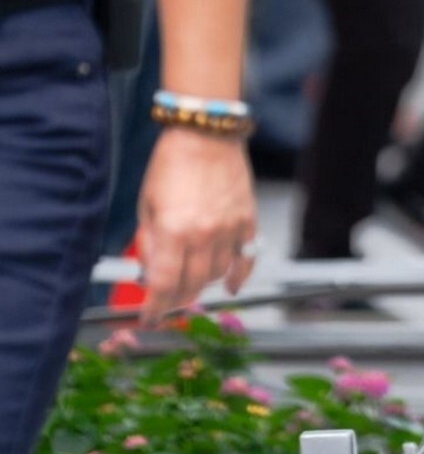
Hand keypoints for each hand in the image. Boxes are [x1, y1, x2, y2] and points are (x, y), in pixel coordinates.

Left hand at [136, 128, 256, 323]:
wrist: (206, 135)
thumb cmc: (171, 165)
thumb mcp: (147, 205)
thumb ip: (149, 243)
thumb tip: (152, 273)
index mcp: (174, 230)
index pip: (164, 284)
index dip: (155, 307)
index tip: (149, 318)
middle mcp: (204, 234)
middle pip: (192, 285)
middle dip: (175, 299)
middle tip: (166, 302)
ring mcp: (230, 229)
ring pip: (216, 275)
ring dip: (200, 284)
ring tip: (189, 280)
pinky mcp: (247, 221)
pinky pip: (246, 259)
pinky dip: (238, 277)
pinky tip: (229, 286)